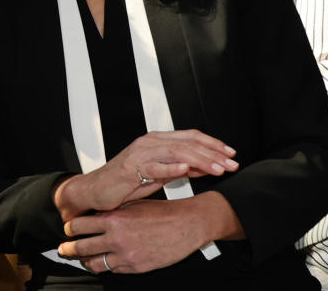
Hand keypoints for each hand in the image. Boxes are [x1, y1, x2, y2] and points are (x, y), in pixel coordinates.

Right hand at [53, 129, 237, 219]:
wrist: (96, 191)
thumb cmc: (125, 183)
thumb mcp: (157, 175)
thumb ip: (178, 169)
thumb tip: (203, 167)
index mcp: (156, 140)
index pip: (190, 136)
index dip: (213, 143)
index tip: (231, 154)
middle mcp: (149, 142)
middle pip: (187, 142)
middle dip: (213, 153)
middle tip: (232, 164)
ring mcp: (140, 153)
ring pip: (176, 152)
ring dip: (200, 160)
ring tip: (217, 169)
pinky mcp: (131, 168)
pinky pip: (154, 166)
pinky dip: (171, 167)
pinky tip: (186, 170)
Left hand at [57, 192, 242, 273]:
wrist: (186, 225)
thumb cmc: (161, 212)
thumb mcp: (131, 205)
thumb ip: (111, 212)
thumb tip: (93, 216)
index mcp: (113, 219)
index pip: (79, 226)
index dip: (69, 228)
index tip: (67, 230)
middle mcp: (116, 238)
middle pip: (81, 247)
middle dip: (69, 249)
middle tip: (63, 249)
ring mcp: (126, 255)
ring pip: (95, 263)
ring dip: (85, 261)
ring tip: (82, 259)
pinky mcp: (136, 267)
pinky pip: (113, 270)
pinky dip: (106, 267)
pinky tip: (104, 263)